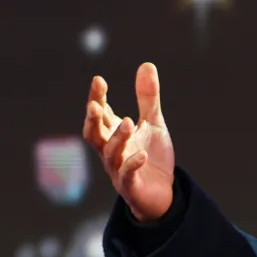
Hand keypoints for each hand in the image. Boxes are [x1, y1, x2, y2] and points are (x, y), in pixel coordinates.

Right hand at [83, 62, 175, 221]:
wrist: (163, 193)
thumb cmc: (152, 156)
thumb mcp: (153, 123)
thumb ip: (148, 98)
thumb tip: (146, 64)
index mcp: (113, 134)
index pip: (100, 114)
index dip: (97, 98)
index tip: (99, 80)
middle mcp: (110, 151)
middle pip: (94, 135)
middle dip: (93, 120)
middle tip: (96, 105)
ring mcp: (118, 169)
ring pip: (110, 154)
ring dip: (118, 138)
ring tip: (130, 122)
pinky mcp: (131, 186)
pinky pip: (127, 176)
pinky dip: (133, 165)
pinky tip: (142, 154)